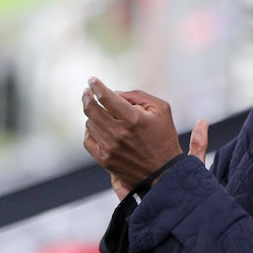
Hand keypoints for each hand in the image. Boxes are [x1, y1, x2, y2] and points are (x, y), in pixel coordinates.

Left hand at [83, 78, 207, 198]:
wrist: (165, 172)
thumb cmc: (164, 138)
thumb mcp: (161, 109)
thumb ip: (138, 96)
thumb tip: (115, 93)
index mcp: (133, 119)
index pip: (106, 97)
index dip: (97, 86)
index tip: (92, 80)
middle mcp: (119, 133)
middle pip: (92, 109)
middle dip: (87, 97)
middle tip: (87, 92)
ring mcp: (110, 148)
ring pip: (90, 124)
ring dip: (93, 116)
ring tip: (101, 114)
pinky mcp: (105, 160)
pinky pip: (88, 141)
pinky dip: (90, 132)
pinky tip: (96, 128)